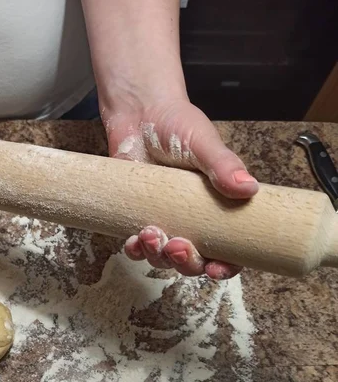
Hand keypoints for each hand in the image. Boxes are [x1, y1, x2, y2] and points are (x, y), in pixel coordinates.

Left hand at [105, 100, 258, 278]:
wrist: (139, 112)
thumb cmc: (177, 124)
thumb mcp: (204, 142)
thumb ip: (224, 165)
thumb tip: (250, 188)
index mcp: (217, 208)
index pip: (229, 248)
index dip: (225, 266)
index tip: (217, 268)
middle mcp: (191, 220)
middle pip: (193, 261)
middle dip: (186, 262)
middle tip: (178, 246)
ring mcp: (163, 220)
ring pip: (163, 257)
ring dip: (157, 256)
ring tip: (151, 234)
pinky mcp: (136, 216)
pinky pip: (136, 246)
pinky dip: (134, 249)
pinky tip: (132, 241)